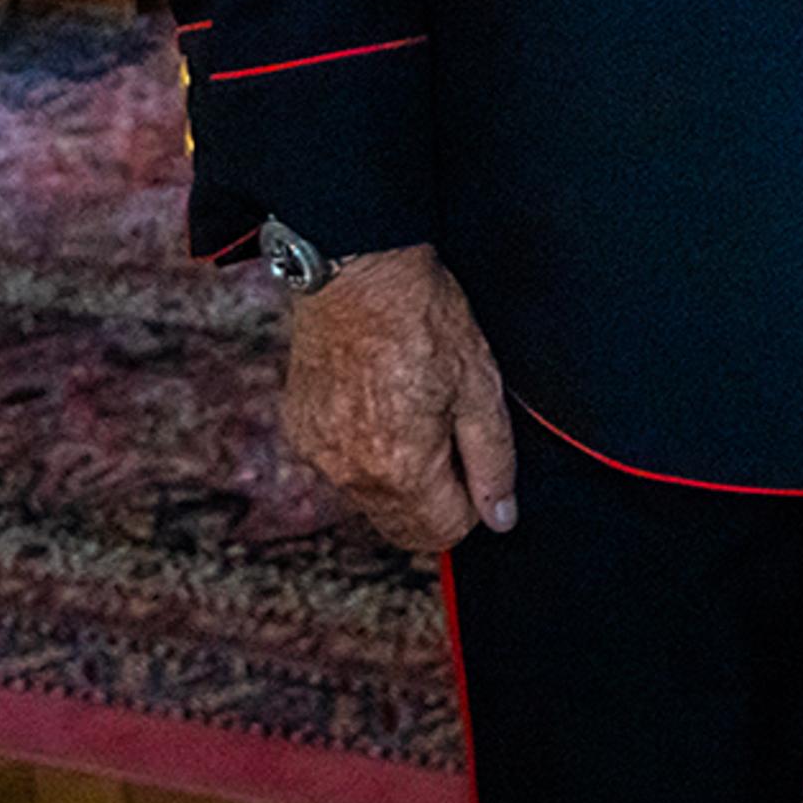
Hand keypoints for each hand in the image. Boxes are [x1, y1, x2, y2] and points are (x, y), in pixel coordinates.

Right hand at [281, 243, 517, 553]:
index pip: (443, 531)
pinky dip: (366, 449)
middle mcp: (349, 474)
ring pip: (372, 498)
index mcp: (400, 470)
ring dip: (400, 474)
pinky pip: (343, 465)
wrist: (357, 271)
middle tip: (451, 431)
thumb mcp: (480, 386)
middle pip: (403, 525)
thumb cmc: (423, 319)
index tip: (477, 458)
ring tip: (416, 406)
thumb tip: (501, 517)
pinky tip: (381, 399)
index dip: (473, 501)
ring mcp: (319, 454)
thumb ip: (493, 461)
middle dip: (436, 495)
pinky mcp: (301, 429)